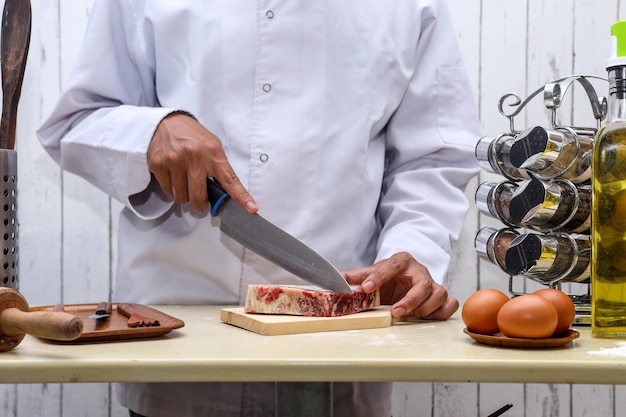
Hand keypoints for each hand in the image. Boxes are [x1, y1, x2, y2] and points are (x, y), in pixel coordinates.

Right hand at [148, 112, 257, 212]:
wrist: (166, 122)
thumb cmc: (193, 137)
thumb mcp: (212, 146)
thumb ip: (218, 168)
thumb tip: (224, 195)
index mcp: (213, 152)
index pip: (230, 179)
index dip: (241, 197)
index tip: (252, 208)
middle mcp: (194, 156)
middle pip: (198, 197)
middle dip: (200, 204)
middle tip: (200, 199)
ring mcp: (174, 160)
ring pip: (181, 197)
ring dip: (184, 195)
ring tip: (184, 179)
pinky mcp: (158, 164)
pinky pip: (168, 191)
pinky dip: (172, 188)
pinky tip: (173, 174)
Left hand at [342, 252, 458, 319]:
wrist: (404, 277)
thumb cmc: (388, 276)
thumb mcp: (371, 274)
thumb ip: (355, 277)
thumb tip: (335, 278)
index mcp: (401, 261)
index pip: (391, 265)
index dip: (378, 276)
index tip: (366, 288)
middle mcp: (420, 271)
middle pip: (423, 283)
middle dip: (409, 300)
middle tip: (394, 312)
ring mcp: (433, 284)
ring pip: (439, 294)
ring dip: (424, 308)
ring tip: (407, 316)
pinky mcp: (442, 297)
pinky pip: (450, 304)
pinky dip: (441, 312)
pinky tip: (427, 318)